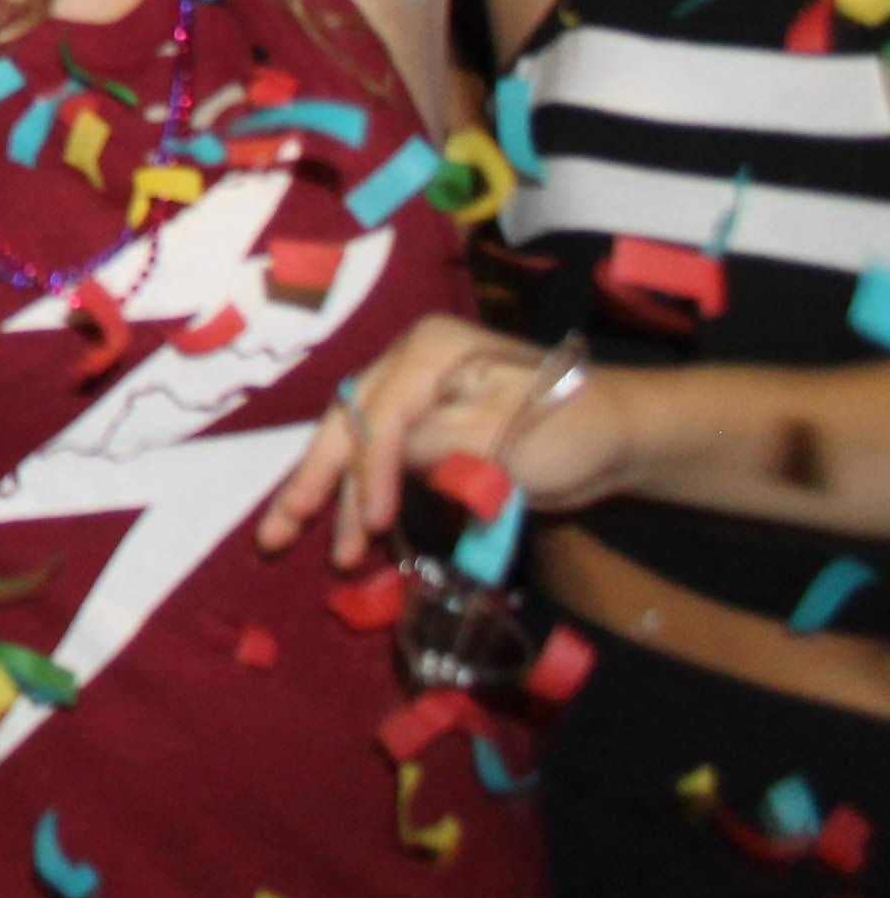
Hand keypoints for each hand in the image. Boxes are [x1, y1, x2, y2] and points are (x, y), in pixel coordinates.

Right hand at [258, 315, 620, 570]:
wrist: (620, 436)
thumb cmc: (569, 428)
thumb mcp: (507, 437)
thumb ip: (435, 445)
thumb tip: (382, 466)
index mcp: (426, 351)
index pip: (377, 417)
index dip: (367, 474)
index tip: (373, 527)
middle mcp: (406, 363)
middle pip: (345, 426)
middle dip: (310, 483)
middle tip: (276, 535)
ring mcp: (411, 393)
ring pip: (353, 445)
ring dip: (330, 499)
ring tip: (301, 546)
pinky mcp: (424, 425)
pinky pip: (377, 458)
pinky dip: (359, 495)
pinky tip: (348, 530)